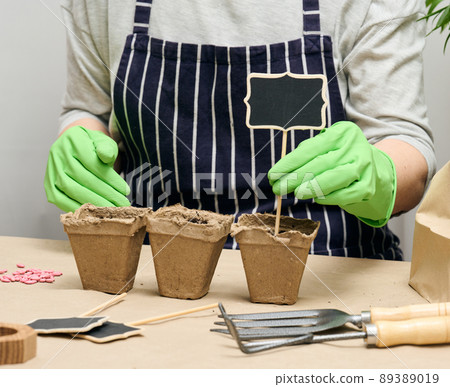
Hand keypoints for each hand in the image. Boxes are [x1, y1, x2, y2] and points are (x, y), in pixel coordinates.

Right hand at [44, 126, 130, 212]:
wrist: (77, 148)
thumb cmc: (95, 147)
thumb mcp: (105, 142)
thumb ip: (107, 148)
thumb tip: (106, 155)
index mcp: (73, 139)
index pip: (92, 162)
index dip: (110, 178)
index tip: (125, 190)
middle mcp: (58, 153)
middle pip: (82, 177)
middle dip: (104, 193)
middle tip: (121, 203)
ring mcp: (51, 169)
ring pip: (71, 189)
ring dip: (93, 202)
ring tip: (111, 208)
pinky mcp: (49, 184)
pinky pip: (60, 199)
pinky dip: (77, 207)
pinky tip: (93, 212)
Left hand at [268, 121, 396, 226]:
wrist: (376, 171)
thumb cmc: (341, 159)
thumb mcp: (326, 149)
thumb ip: (306, 156)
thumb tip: (280, 172)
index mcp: (342, 133)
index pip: (310, 149)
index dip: (289, 163)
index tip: (273, 175)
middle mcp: (355, 147)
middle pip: (320, 163)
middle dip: (295, 177)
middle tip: (278, 188)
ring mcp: (364, 166)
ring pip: (335, 177)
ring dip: (313, 186)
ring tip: (296, 193)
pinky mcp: (369, 186)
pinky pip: (346, 193)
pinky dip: (330, 197)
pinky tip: (317, 198)